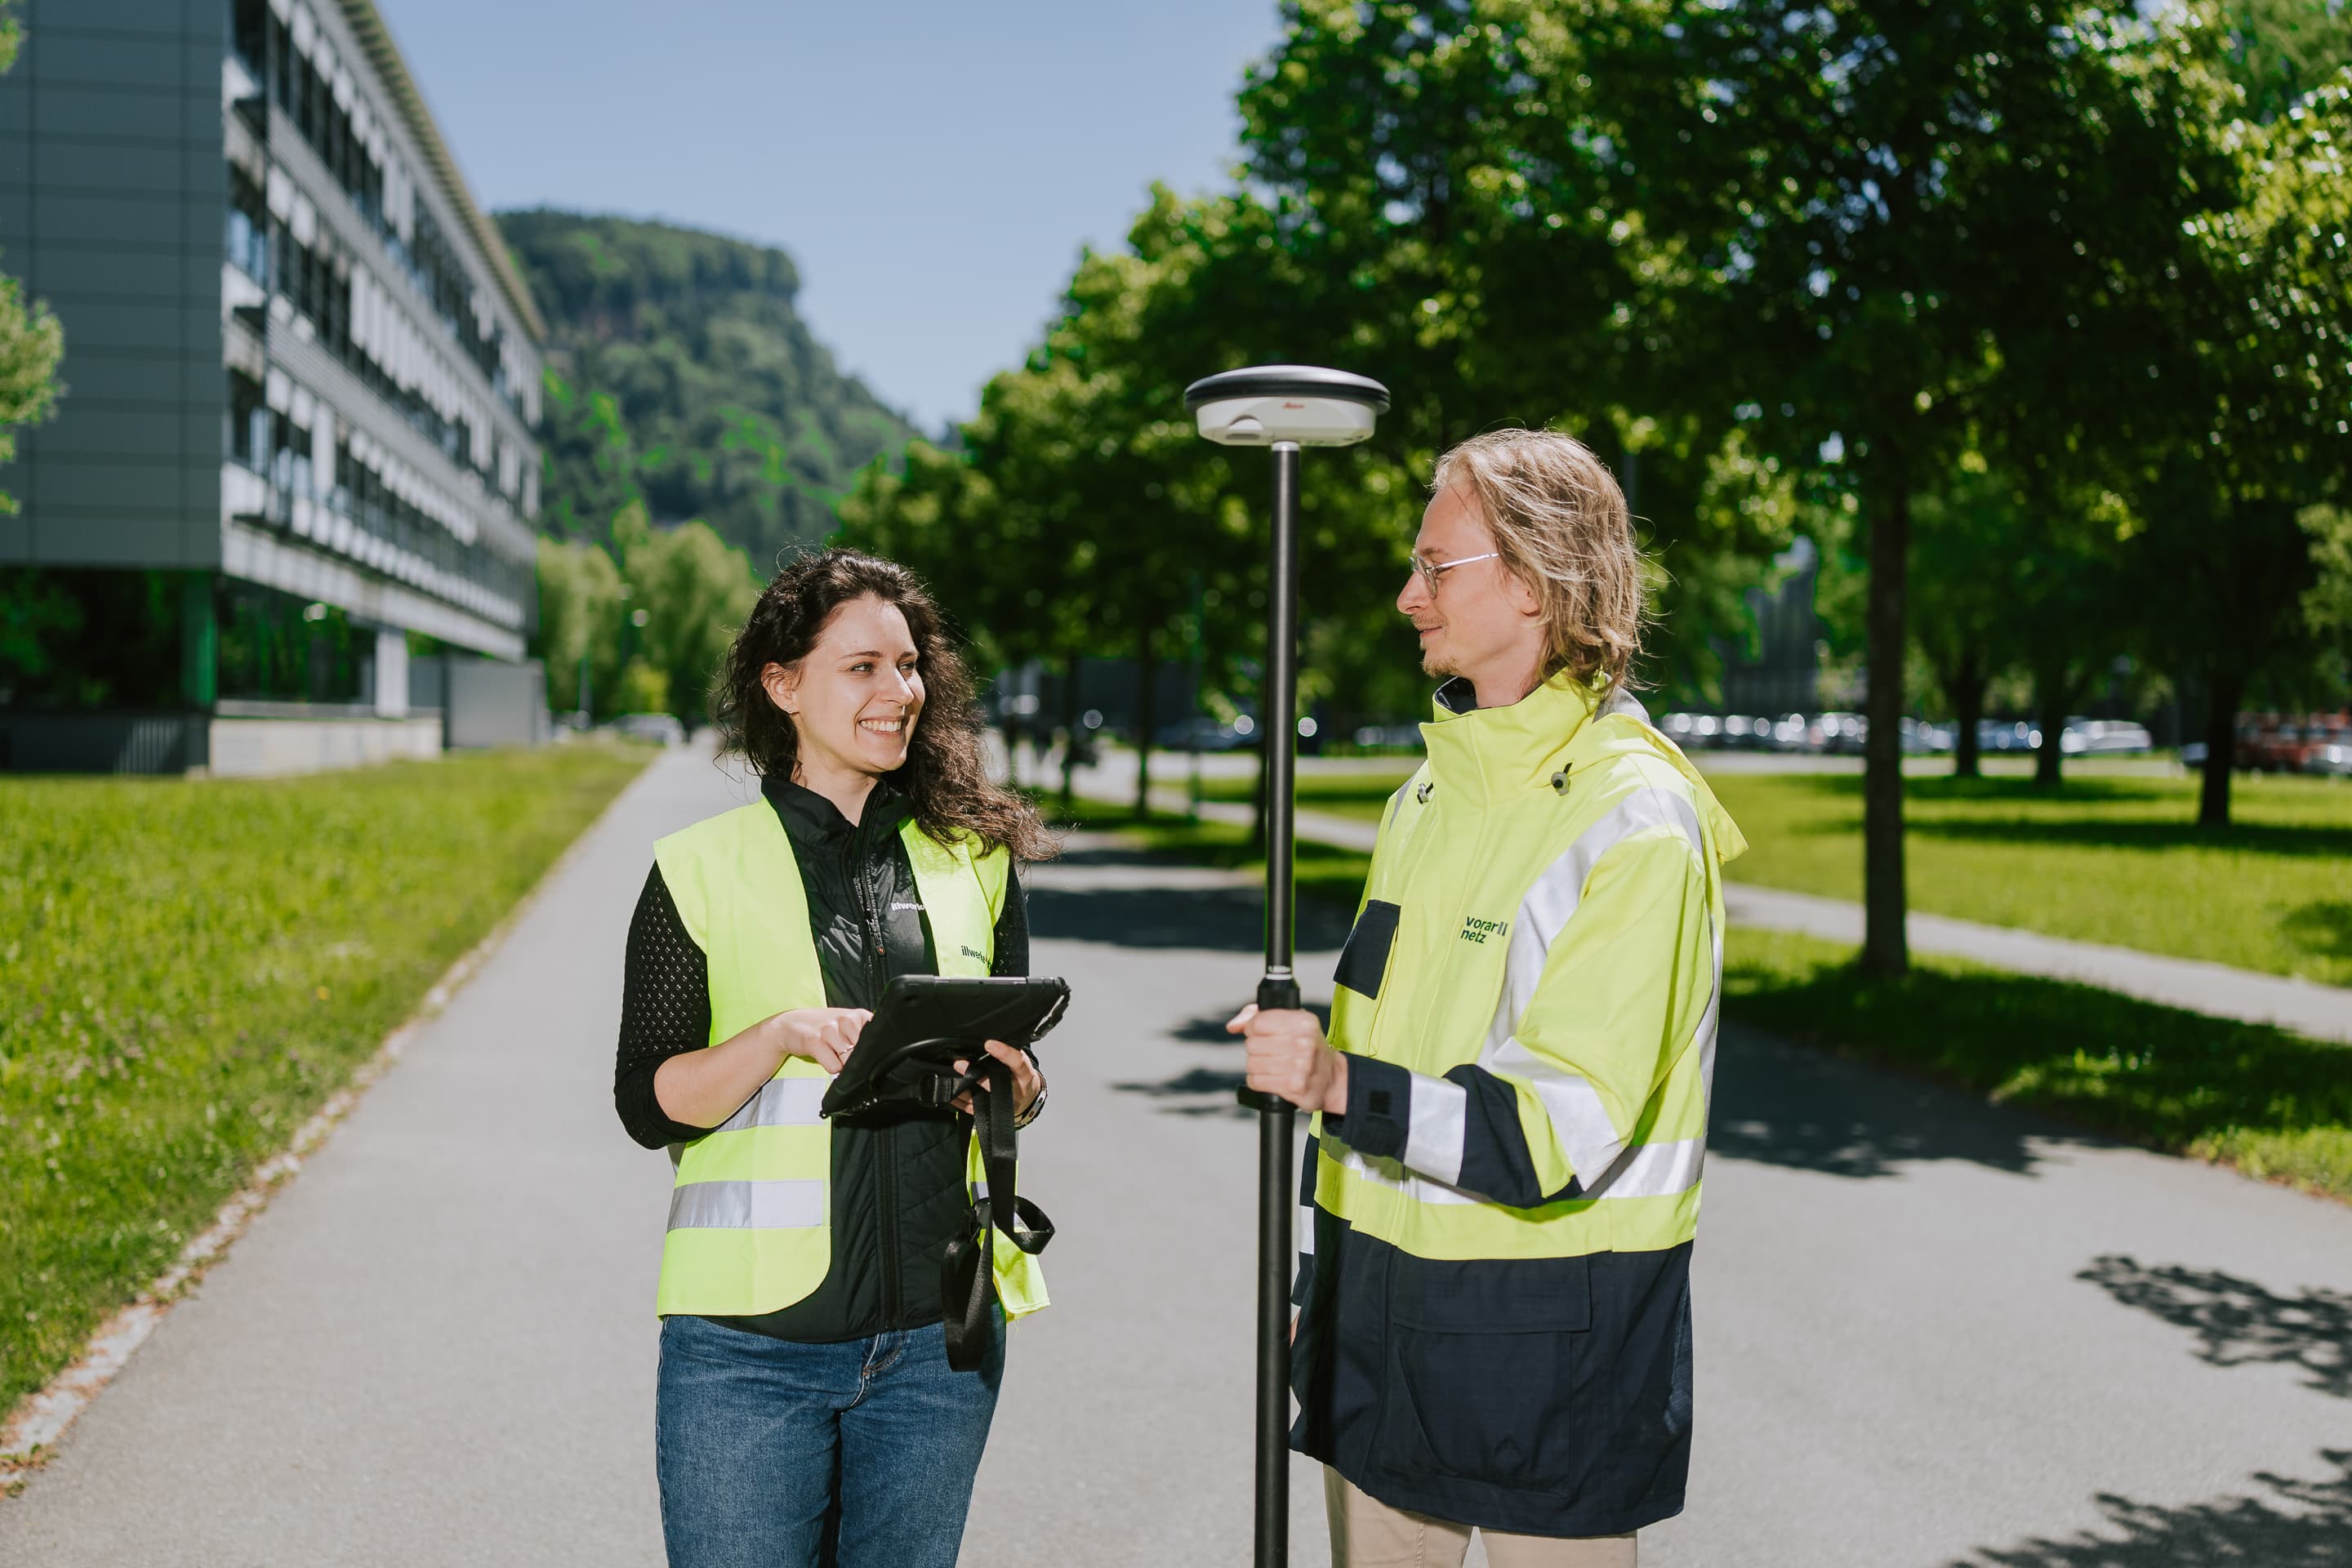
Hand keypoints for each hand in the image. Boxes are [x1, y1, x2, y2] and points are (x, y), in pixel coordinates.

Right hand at [767, 1007, 870, 1072]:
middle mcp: (845, 1019)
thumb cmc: (821, 1026)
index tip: (863, 1051)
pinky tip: (824, 1057)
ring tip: (832, 1053)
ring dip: (842, 1064)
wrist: (789, 1024)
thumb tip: (880, 1055)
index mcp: (858, 1015)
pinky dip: (830, 1067)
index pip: (879, 1038)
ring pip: (849, 1061)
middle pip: (864, 1053)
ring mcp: (830, 1029)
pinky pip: (834, 1067)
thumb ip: (863, 1034)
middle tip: (842, 1052)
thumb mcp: (847, 1024)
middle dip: (856, 1059)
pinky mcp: (815, 1042)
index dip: (873, 1050)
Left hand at [950, 1039, 1043, 1117]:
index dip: (1004, 1053)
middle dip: (975, 1074)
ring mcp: (1002, 1105)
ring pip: (979, 1099)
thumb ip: (1011, 1052)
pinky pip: (972, 1109)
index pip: (1017, 1063)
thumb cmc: (1021, 1076)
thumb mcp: (1022, 1062)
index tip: (989, 1044)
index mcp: (1024, 1076)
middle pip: (994, 1084)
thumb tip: (991, 1037)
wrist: (1027, 1098)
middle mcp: (1014, 1092)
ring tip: (950, 1077)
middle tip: (959, 1064)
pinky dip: (959, 1102)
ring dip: (962, 1088)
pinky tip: (952, 1093)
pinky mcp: (990, 1114)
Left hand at [1228, 1004, 1346, 1114]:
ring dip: (1257, 1067)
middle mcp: (1303, 1042)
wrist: (1332, 1079)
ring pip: (1252, 1064)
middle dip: (1256, 1050)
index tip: (1261, 1034)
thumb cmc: (1308, 1048)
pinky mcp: (1293, 1087)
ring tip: (1273, 1067)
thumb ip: (1258, 1016)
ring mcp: (1299, 1066)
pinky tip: (1272, 1079)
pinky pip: (1256, 1082)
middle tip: (1271, 1053)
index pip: (1257, 1022)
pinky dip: (1259, 1081)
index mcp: (1303, 1022)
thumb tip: (1233, 1026)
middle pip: (1252, 1044)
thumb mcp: (1292, 1023)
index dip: (1253, 1029)